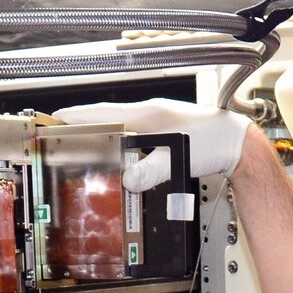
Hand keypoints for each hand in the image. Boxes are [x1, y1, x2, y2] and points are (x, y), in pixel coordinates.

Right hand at [52, 99, 251, 191]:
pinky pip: (134, 131)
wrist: (235, 142)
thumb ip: (150, 170)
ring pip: (121, 122)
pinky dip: (120, 137)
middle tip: (64, 131)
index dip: (78, 116)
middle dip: (85, 123)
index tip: (57, 118)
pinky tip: (120, 150)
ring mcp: (158, 118)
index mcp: (147, 113)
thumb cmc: (213, 143)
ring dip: (103, 130)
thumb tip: (127, 180)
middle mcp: (150, 112)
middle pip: (108, 115)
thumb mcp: (177, 159)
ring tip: (86, 141)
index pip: (103, 112)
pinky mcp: (166, 128)